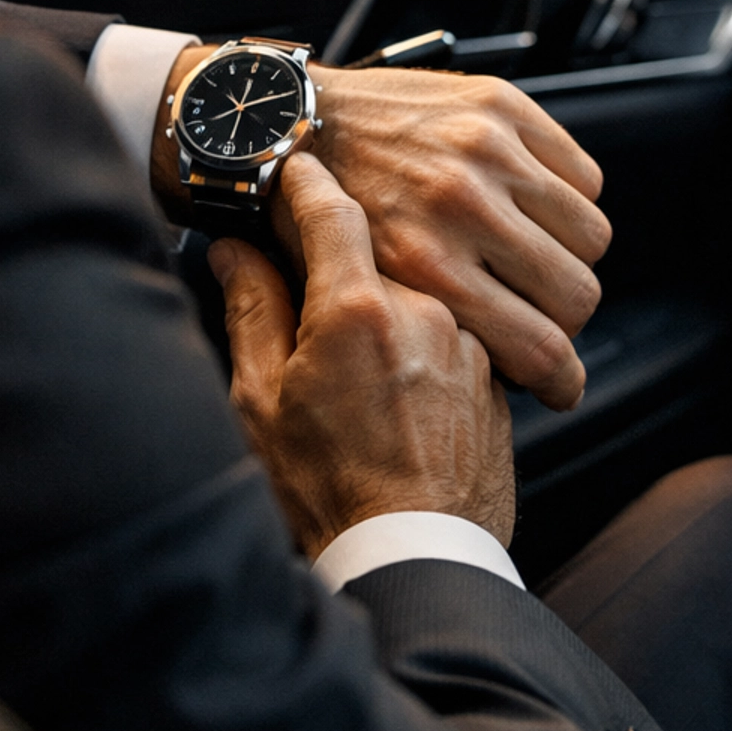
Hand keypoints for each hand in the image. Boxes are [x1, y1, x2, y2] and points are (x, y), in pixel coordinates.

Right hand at [212, 151, 514, 558]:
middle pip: (373, 261)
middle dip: (337, 278)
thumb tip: (236, 253)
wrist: (414, 563)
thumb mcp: (261, 400)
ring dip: (383, 324)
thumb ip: (253, 309)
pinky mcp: (495, 384)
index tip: (290, 167)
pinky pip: (448, 347)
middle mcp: (424, 313)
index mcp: (357, 309)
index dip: (304, 179)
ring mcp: (468, 348)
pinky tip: (393, 410)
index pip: (330, 207)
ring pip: (414, 305)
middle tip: (304, 322)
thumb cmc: (330, 493)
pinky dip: (418, 360)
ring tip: (353, 390)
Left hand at [300, 65, 609, 412]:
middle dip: (566, 319)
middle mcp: (461, 207)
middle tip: (541, 316)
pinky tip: (532, 211)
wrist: (288, 117)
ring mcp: (486, 151)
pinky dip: (569, 201)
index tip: (558, 383)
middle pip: (576, 294)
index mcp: (422, 265)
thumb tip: (486, 375)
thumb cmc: (312, 210)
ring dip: (570, 258)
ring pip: (590, 235)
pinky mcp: (499, 106)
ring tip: (537, 263)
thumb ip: (418, 332)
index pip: (539, 347)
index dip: (559, 379)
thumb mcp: (345, 294)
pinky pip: (582, 176)